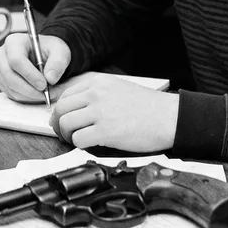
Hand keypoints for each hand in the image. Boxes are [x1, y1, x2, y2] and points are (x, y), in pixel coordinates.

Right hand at [0, 33, 69, 102]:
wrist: (45, 55)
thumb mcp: (59, 51)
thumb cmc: (50, 50)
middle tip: (46, 94)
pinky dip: (27, 98)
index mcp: (14, 42)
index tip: (44, 84)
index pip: (16, 60)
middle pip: (10, 76)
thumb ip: (58, 63)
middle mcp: (2, 55)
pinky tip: (39, 94)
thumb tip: (50, 79)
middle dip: (29, 89)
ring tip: (48, 94)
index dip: (29, 74)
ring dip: (30, 95)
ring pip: (11, 88)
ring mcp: (0, 70)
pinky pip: (12, 94)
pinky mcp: (2, 82)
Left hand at [49, 73, 178, 151]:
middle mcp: (96, 94)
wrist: (169, 117)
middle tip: (64, 133)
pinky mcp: (105, 131)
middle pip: (61, 109)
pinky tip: (89, 145)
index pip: (66, 95)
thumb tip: (77, 108)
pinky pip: (78, 139)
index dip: (61, 110)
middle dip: (58, 124)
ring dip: (67, 136)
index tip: (62, 119)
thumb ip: (98, 94)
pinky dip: (79, 145)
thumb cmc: (149, 107)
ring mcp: (100, 112)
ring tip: (76, 140)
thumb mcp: (119, 88)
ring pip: (66, 124)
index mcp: (99, 82)